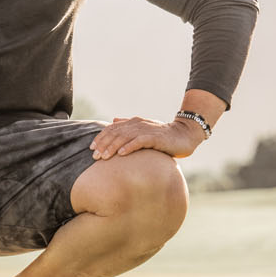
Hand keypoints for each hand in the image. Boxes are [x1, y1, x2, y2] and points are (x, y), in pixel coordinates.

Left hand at [89, 115, 206, 160]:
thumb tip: (114, 120)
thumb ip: (128, 125)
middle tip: (94, 156)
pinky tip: (122, 154)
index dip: (100, 138)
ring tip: (104, 157)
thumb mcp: (144, 130)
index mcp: (133, 122)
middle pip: (116, 133)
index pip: (112, 128)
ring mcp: (147, 130)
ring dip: (113, 147)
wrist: (184, 135)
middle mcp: (138, 124)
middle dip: (103, 144)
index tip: (91, 148)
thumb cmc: (163, 136)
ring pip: (125, 137)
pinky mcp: (156, 137)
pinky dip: (130, 147)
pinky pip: (140, 141)